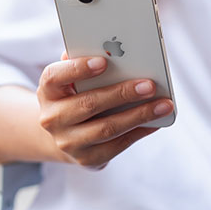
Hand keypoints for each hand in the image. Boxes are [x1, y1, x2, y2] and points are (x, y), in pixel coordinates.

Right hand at [36, 53, 173, 169]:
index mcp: (47, 91)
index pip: (55, 77)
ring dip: (138, 115)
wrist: (64, 135)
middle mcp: (52, 118)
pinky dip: (139, 132)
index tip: (103, 61)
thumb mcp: (72, 80)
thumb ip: (84, 64)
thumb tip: (109, 50)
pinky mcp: (87, 159)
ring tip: (163, 105)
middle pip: (88, 104)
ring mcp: (68, 142)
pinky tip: (156, 121)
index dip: (77, 69)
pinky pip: (117, 145)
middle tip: (149, 85)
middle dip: (122, 93)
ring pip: (107, 128)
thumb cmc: (75, 96)